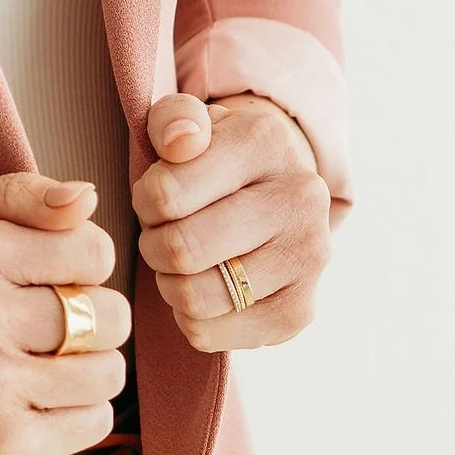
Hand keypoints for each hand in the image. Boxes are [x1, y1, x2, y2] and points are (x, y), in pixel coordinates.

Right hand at [0, 173, 130, 454]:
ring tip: (49, 363)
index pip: (95, 252)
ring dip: (91, 368)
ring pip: (110, 372)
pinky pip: (95, 423)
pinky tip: (41, 400)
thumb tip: (87, 198)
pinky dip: (81, 413)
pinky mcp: (5, 440)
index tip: (52, 278)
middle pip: (112, 316)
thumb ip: (23, 195)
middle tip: (53, 326)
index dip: (85, 265)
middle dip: (96, 319)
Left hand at [133, 91, 331, 351]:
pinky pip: (212, 335)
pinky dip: (190, 319)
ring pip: (196, 298)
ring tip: (179, 263)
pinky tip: (203, 290)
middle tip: (161, 235)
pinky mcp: (301, 311)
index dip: (145, 202)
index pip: (166, 194)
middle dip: (153, 245)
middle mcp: (301, 198)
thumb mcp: (186, 124)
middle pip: (182, 250)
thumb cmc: (211, 159)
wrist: (272, 193)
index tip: (157, 199)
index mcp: (266, 141)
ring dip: (169, 284)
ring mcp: (309, 258)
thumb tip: (181, 142)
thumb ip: (173, 119)